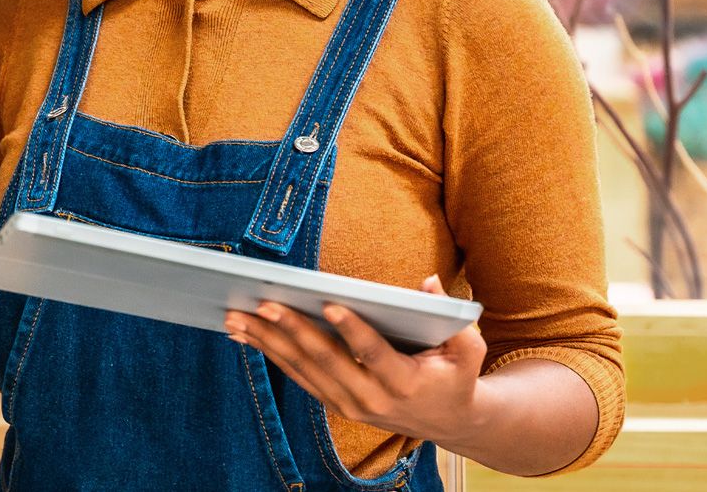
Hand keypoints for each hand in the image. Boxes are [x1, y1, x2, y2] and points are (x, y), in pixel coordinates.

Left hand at [224, 274, 487, 445]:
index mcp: (405, 384)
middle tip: (264, 302)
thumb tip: (429, 283)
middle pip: (326, 361)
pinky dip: (270, 354)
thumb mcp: (468, 349)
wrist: (449, 422)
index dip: (353, 330)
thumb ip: (454, 317)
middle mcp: (372, 400)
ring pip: (302, 370)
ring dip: (267, 342)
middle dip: (292, 330)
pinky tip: (246, 334)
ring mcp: (349, 405)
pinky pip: (298, 377)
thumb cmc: (457, 376)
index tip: (330, 304)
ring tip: (238, 316)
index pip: (374, 354)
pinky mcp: (334, 403)